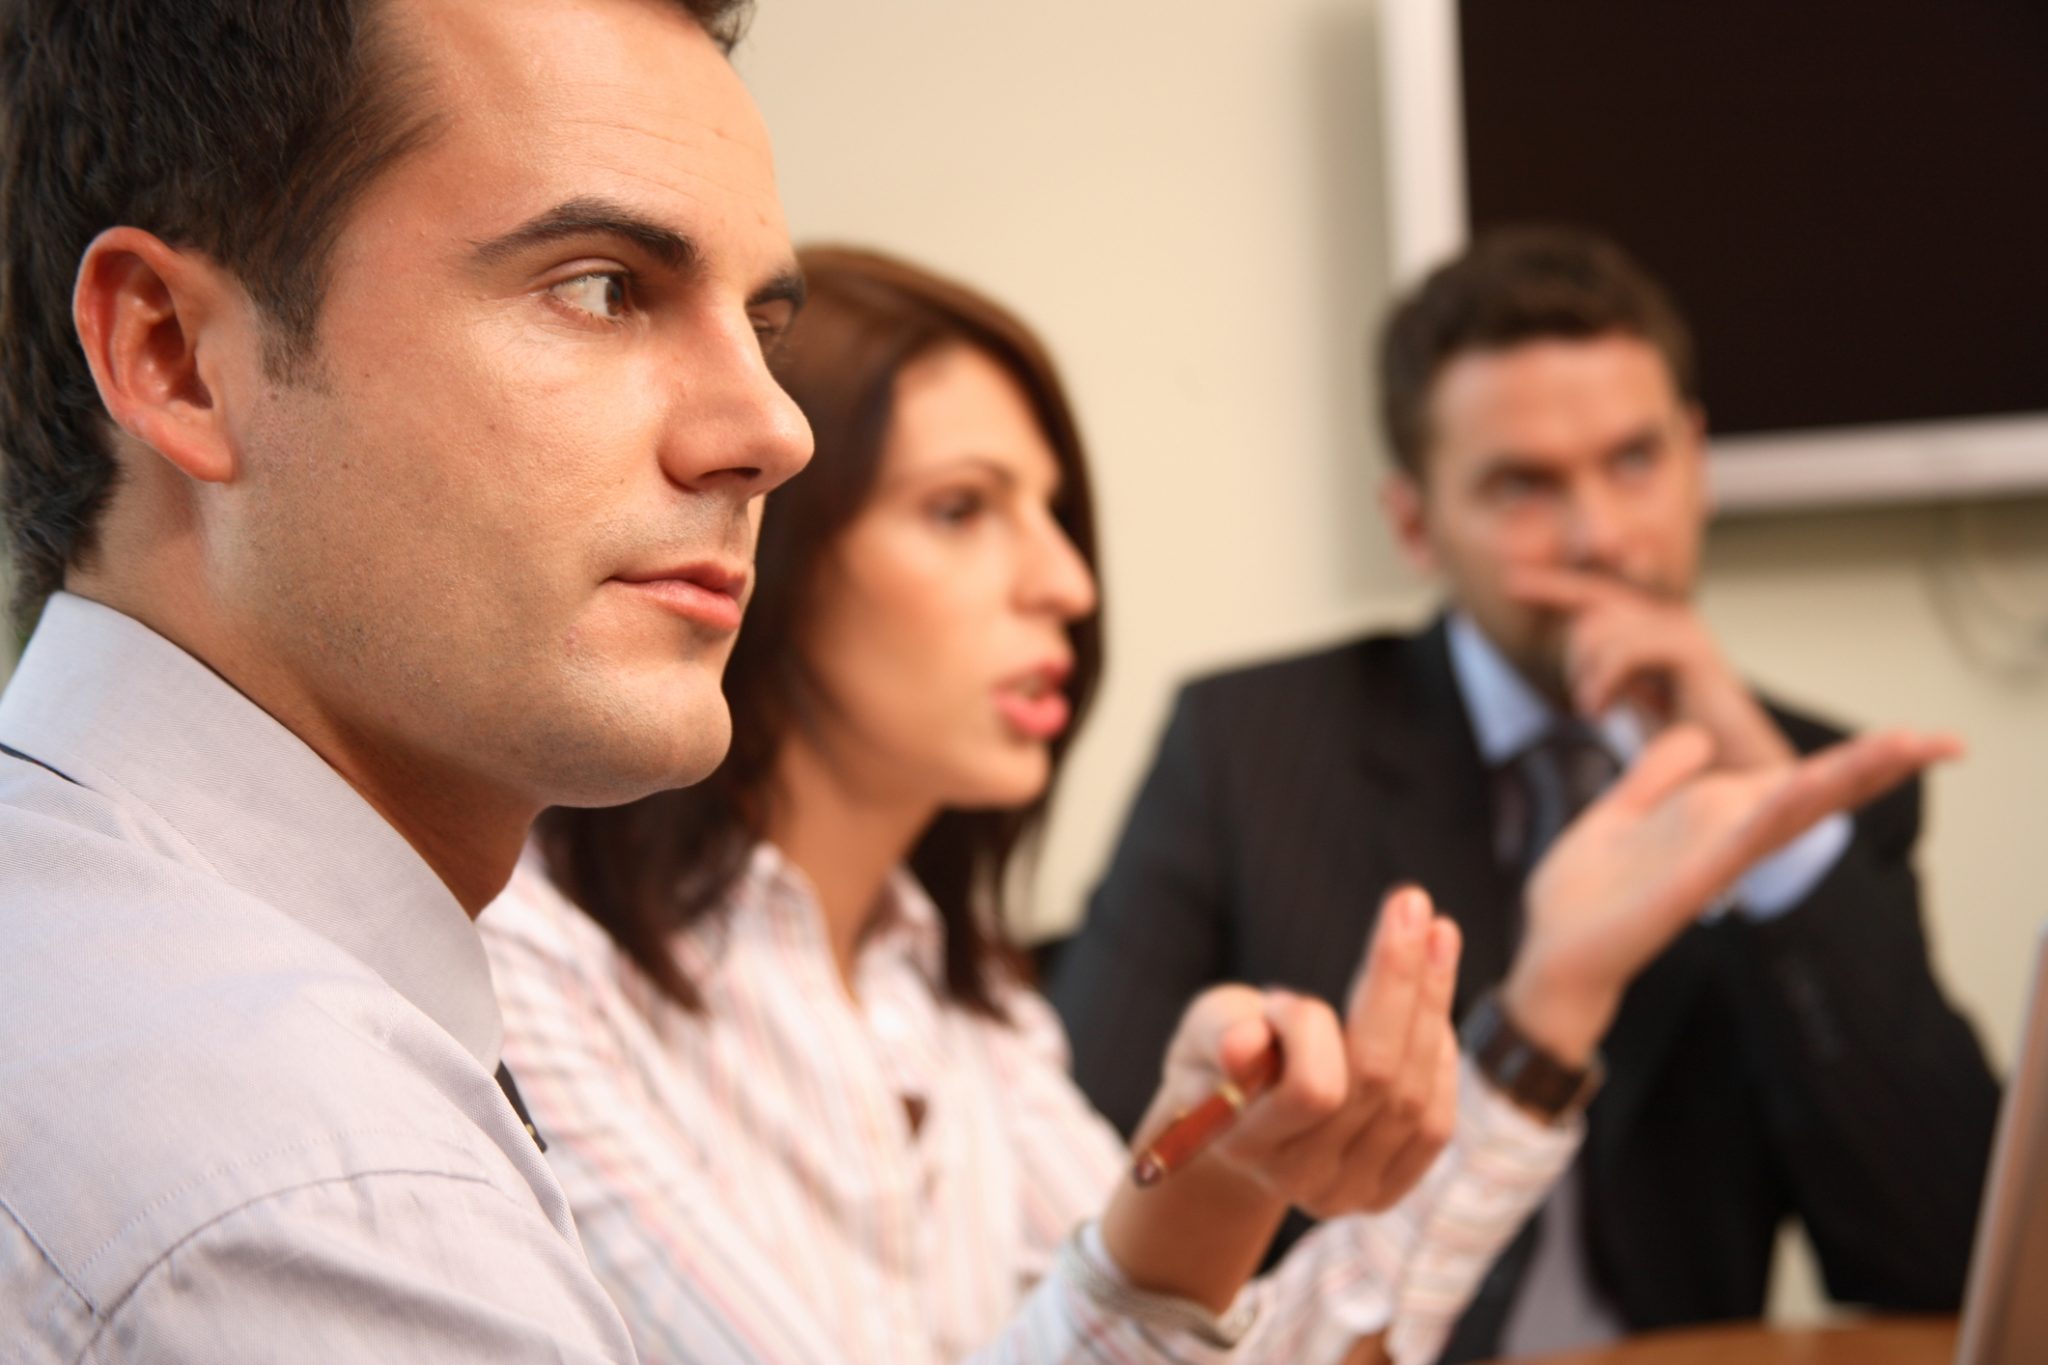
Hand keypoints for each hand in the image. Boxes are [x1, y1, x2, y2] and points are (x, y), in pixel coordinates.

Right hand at [1138, 886, 1462, 1217]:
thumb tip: (1243, 1042)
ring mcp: (1351, 1192)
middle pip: (1379, 1081)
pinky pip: (1435, 1123)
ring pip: (1414, 1095)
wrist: (1233, 1128)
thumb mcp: (1201, 1032)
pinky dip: (1440, 1057)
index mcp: (1247, 1145)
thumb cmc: (1214, 1057)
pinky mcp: (1388, 1191)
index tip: (1289, 987)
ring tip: (1438, 934)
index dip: (1312, 1027)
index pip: (1313, 1089)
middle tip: (1414, 901)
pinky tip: (1432, 1006)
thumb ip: (1218, 1033)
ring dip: (1432, 1005)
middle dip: (1400, 982)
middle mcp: (1304, 1181)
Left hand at [1505, 724, 1960, 1064]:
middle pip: (1809, 796)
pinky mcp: (1684, 888)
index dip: (1849, 760)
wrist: (1549, 953)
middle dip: (1872, 767)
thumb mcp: (1620, 814)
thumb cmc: (1583, 896)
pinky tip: (1796, 791)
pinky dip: (1764, 818)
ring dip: (1839, 782)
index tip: (1914, 735)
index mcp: (1711, 821)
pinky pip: (1732, 847)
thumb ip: (1657, 776)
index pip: (1791, 782)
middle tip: (1947, 738)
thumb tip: (1698, 736)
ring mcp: (1710, 865)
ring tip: (1899, 749)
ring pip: (1786, 815)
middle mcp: (1722, 842)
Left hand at [1508, 566, 1793, 771]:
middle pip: (1592, 602)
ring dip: (1586, 675)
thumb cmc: (1682, 742)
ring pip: (1600, 628)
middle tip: (1589, 704)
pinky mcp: (1690, 654)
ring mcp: (1683, 630)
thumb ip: (1608, 662)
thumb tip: (1573, 635)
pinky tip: (1600, 712)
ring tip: (1597, 712)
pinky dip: (1602, 682)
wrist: (1730, 776)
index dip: (1553, 584)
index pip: (1595, 590)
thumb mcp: (1633, 694)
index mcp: (1656, 622)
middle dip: (1575, 653)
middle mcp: (1671, 616)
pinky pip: (1624, 650)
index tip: (1509, 583)